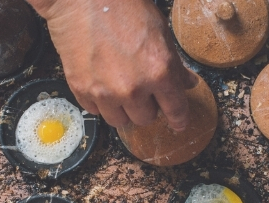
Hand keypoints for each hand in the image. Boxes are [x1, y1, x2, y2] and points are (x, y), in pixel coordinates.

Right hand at [26, 0, 198, 130]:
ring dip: (122, 109)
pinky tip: (100, 81)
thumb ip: (173, 64)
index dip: (179, 119)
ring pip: (120, 121)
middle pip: (146, 119)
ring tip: (118, 87)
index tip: (178, 124)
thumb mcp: (159, 31)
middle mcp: (134, 88)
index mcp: (159, 71)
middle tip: (140, 89)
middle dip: (146, 107)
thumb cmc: (123, 7)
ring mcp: (106, 92)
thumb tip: (186, 83)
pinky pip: (96, 110)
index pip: (175, 109)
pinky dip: (100, 102)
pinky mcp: (82, 90)